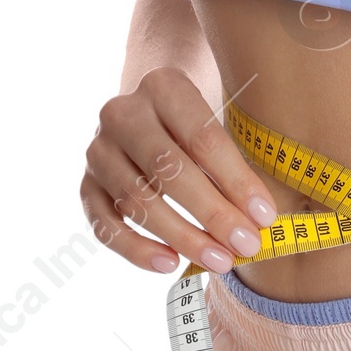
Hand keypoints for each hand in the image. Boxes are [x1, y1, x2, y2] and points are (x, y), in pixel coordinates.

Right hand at [80, 67, 277, 274]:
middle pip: (170, 171)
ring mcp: (98, 151)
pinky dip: (136, 250)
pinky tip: (170, 263)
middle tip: (247, 245)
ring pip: (138, 202)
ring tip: (219, 260)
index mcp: (163, 86)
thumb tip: (260, 220)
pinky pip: (105, 225)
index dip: (237, 182)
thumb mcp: (216, 119)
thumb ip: (235, 161)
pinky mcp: (85, 185)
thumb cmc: (194, 122)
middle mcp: (122, 114)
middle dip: (213, 214)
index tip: (264, 217)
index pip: (204, 139)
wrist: (145, 109)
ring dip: (183, 237)